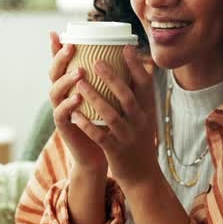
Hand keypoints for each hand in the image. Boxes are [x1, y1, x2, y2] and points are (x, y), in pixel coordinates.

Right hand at [48, 32, 107, 175]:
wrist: (100, 153)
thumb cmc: (105, 121)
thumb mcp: (108, 96)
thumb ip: (111, 77)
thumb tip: (128, 51)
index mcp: (71, 85)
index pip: (61, 64)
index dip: (56, 49)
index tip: (58, 33)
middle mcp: (62, 96)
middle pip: (53, 74)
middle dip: (59, 59)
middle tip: (70, 48)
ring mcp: (61, 111)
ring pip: (55, 92)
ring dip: (65, 81)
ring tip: (79, 72)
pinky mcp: (65, 128)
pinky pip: (62, 115)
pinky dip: (68, 106)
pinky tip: (77, 98)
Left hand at [70, 44, 158, 187]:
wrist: (143, 176)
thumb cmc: (138, 140)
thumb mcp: (144, 117)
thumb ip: (138, 96)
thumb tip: (133, 67)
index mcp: (147, 110)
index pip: (145, 84)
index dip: (136, 66)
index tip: (125, 48)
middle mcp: (140, 121)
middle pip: (127, 96)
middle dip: (112, 78)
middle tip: (96, 61)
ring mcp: (128, 136)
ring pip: (111, 115)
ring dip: (95, 98)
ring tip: (80, 83)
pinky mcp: (115, 150)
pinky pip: (100, 136)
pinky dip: (87, 124)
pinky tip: (75, 115)